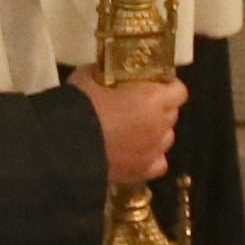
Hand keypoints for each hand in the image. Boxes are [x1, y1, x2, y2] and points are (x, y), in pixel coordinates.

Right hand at [72, 70, 186, 183]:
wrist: (66, 143)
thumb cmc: (80, 103)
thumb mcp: (90, 76)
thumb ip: (108, 74)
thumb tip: (109, 73)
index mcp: (153, 98)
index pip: (179, 90)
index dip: (167, 86)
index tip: (153, 84)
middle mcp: (160, 125)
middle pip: (172, 114)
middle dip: (159, 108)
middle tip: (137, 105)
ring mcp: (154, 150)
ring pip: (166, 138)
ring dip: (155, 132)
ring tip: (134, 131)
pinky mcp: (142, 171)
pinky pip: (157, 163)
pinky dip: (150, 157)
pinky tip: (135, 153)